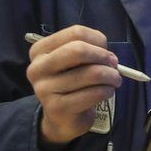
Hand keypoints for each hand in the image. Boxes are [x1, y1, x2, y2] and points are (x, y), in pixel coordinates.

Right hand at [25, 25, 120, 148]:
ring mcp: (44, 89)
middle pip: (79, 50)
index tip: (106, 51)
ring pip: (91, 73)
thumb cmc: (72, 83)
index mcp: (40, 50)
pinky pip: (93, 93)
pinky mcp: (57, 108)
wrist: (62, 118)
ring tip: (114, 81)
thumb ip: (90, 50)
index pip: (76, 32)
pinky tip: (106, 92)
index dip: (98, 41)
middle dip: (103, 57)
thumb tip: (110, 56)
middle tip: (114, 65)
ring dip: (111, 76)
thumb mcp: (76, 62)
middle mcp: (37, 68)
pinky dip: (107, 91)